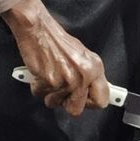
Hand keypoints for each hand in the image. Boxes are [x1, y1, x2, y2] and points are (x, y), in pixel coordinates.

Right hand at [3, 0, 111, 116]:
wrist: (38, 30)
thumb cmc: (57, 41)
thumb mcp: (82, 55)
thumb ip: (89, 76)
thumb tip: (93, 93)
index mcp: (94, 69)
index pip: (101, 100)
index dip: (90, 104)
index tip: (84, 101)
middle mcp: (82, 76)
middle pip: (76, 109)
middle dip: (65, 102)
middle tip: (61, 90)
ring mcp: (65, 81)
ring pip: (55, 103)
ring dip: (49, 93)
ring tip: (49, 75)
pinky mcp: (48, 82)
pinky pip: (40, 95)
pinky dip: (38, 86)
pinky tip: (40, 73)